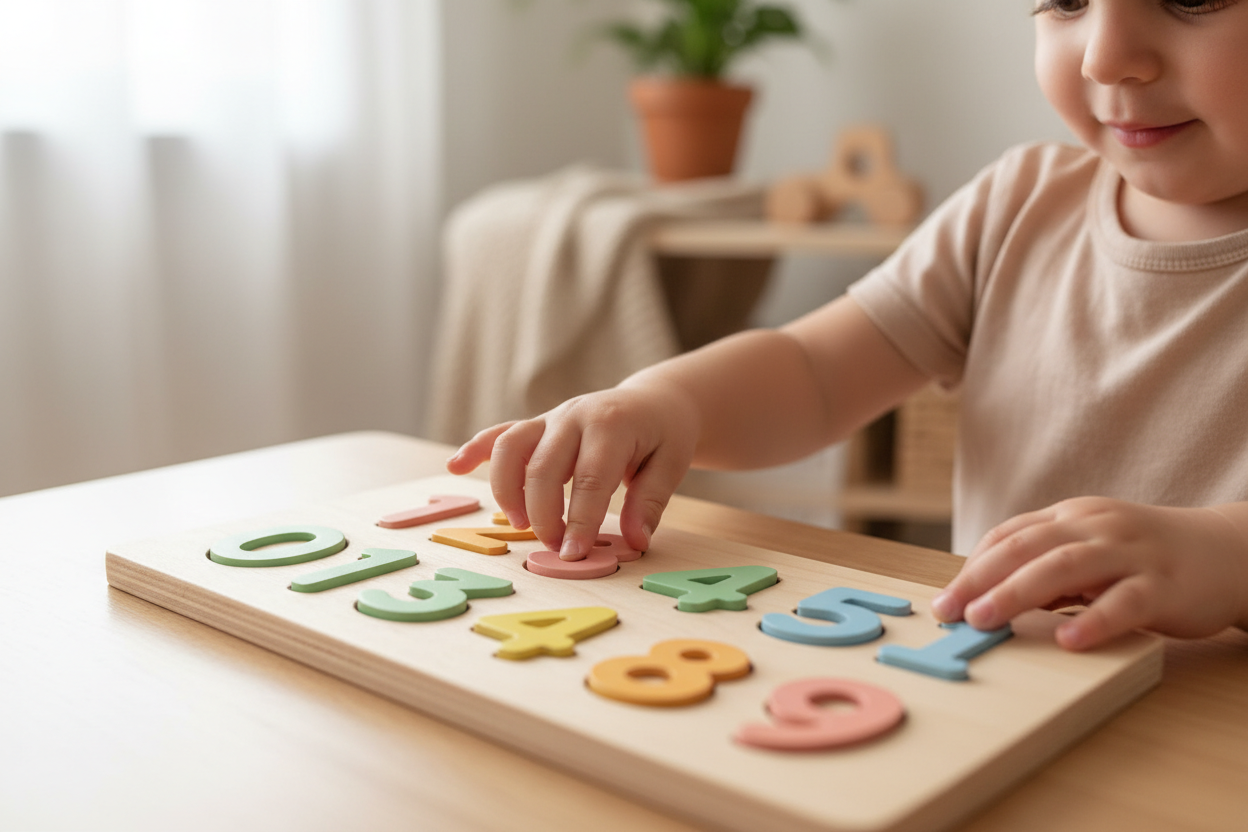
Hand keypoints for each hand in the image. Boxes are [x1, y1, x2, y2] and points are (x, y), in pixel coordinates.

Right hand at [445, 381, 699, 559]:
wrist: (654, 401)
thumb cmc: (664, 436)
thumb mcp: (671, 465)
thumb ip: (650, 502)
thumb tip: (635, 541)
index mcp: (611, 425)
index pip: (589, 479)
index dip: (579, 521)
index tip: (573, 556)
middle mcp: (574, 416)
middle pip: (543, 467)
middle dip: (543, 514)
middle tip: (552, 549)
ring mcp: (550, 418)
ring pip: (511, 447)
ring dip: (506, 489)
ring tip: (518, 525)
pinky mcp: (536, 425)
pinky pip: (501, 433)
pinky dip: (475, 449)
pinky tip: (455, 467)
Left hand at [931, 497, 1247, 649]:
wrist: (1228, 553)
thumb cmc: (1146, 558)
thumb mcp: (1091, 551)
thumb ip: (1047, 569)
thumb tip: (990, 597)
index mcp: (1072, 517)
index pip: (1009, 535)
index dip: (973, 566)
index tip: (945, 598)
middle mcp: (1096, 527)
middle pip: (1026, 548)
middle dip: (980, 578)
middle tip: (949, 611)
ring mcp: (1130, 553)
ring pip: (1066, 567)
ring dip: (1017, 593)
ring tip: (985, 619)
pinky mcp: (1164, 584)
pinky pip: (1125, 602)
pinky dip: (1094, 620)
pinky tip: (1068, 640)